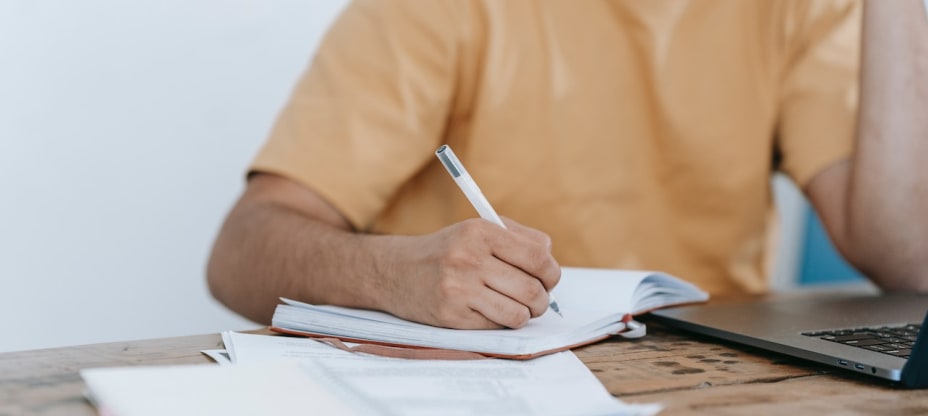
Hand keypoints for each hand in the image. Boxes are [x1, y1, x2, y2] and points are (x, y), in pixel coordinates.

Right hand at [375, 217, 560, 329]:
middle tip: (536, 299)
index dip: (551, 272)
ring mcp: (458, 289)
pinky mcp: (451, 315)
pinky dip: (501, 322)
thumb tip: (550, 259)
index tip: (549, 278)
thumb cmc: (446, 251)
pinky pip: (496, 325)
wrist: (395, 271)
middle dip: (542, 299)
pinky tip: (489, 311)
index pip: (537, 257)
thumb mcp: (476, 230)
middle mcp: (468, 258)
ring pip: (518, 313)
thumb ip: (517, 238)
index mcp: (480, 232)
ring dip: (525, 314)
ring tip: (517, 308)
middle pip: (532, 289)